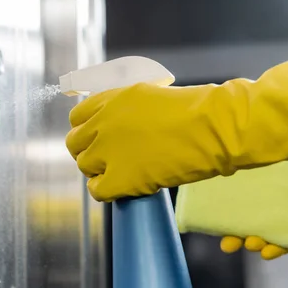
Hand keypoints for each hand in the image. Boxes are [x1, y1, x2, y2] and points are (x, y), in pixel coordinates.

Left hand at [65, 83, 237, 200]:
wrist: (213, 128)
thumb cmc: (196, 110)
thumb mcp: (150, 96)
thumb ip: (126, 109)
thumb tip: (120, 124)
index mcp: (111, 100)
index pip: (77, 118)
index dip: (86, 131)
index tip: (97, 139)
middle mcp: (102, 124)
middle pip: (74, 143)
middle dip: (88, 151)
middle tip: (106, 159)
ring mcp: (107, 151)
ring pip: (84, 166)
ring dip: (98, 171)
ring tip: (120, 173)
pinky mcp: (119, 178)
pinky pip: (96, 190)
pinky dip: (106, 191)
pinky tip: (121, 188)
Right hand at [219, 158, 287, 259]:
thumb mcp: (271, 158)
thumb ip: (250, 163)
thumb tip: (224, 164)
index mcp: (256, 194)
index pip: (236, 210)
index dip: (223, 221)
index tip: (214, 227)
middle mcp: (268, 207)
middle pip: (248, 227)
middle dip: (235, 238)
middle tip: (228, 245)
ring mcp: (285, 217)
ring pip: (266, 237)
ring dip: (255, 244)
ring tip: (251, 244)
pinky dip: (278, 249)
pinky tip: (267, 253)